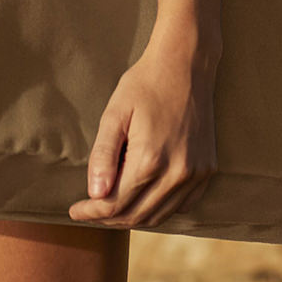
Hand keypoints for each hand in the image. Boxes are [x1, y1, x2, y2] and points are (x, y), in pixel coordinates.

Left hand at [68, 30, 217, 228]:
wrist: (186, 63)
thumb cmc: (145, 83)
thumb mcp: (115, 113)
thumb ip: (103, 155)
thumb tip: (95, 194)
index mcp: (151, 159)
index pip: (115, 203)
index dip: (92, 212)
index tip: (75, 210)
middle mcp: (177, 173)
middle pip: (136, 215)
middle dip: (108, 217)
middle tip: (90, 208)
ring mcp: (196, 174)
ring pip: (159, 216)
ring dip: (133, 216)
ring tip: (112, 203)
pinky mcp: (207, 170)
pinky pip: (181, 205)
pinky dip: (159, 208)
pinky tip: (144, 195)